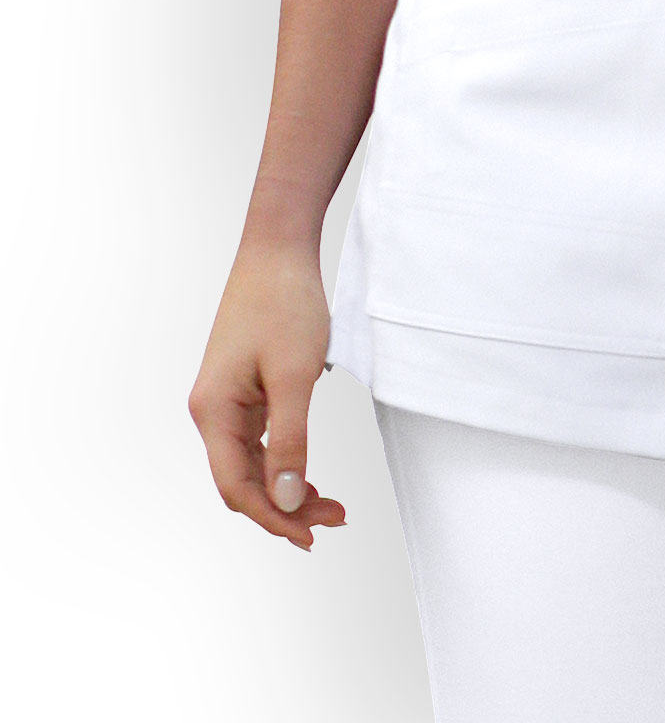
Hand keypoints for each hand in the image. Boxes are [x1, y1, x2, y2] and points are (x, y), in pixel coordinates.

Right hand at [189, 238, 347, 550]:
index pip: (236, 487)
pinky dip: (283, 461)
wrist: (278, 248)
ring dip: (287, 487)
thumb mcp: (294, 376)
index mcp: (214, 411)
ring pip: (252, 464)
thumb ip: (290, 440)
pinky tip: (307, 473)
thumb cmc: (283, 302)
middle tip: (333, 517)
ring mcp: (226, 400)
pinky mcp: (243, 389)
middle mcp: (212, 410)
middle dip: (284, 506)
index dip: (272, 517)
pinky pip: (258, 441)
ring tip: (330, 503)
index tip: (310, 535)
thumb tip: (285, 500)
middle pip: (242, 481)